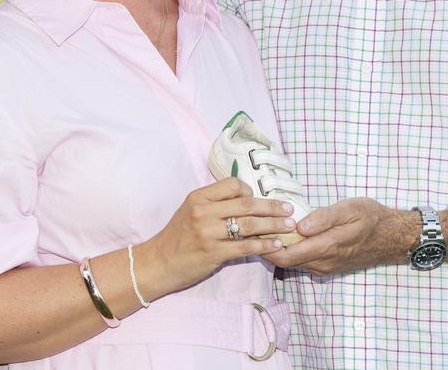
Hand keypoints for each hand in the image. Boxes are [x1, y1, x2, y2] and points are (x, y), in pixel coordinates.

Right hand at [136, 178, 295, 297]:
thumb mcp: (190, 211)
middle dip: (272, 206)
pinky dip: (264, 245)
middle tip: (289, 209)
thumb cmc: (177, 237)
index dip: (250, 189)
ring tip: (289, 226)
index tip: (261, 197)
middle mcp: (203, 211)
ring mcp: (207, 232)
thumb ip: (213, 203)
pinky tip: (275, 244)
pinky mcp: (213, 253)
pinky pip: (245, 246)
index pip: (232, 184)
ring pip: (249, 224)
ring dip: (273, 225)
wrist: (158, 263)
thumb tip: (245, 198)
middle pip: (246, 203)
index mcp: (198, 197)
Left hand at [263, 198, 409, 276]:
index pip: (286, 255)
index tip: (251, 231)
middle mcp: (323, 262)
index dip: (265, 246)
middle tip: (250, 229)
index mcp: (327, 247)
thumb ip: (324, 218)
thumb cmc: (370, 217)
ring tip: (262, 230)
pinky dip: (290, 251)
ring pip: (293, 262)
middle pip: (285, 261)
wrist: (391, 236)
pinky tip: (283, 236)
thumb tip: (300, 226)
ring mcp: (325, 267)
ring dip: (277, 249)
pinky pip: (303, 262)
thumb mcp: (349, 209)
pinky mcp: (327, 266)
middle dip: (266, 247)